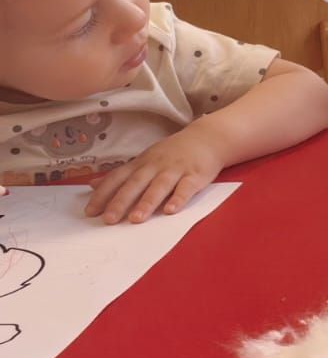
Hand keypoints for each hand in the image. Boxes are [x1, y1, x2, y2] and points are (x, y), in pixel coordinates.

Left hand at [86, 123, 224, 223]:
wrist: (207, 138)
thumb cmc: (174, 152)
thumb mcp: (144, 159)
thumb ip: (121, 174)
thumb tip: (93, 185)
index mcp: (141, 163)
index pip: (118, 178)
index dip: (103, 194)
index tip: (90, 211)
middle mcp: (156, 166)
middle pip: (135, 184)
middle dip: (121, 202)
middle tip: (109, 219)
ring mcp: (176, 170)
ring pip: (159, 186)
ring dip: (147, 202)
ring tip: (136, 219)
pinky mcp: (196, 175)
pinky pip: (186, 188)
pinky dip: (179, 198)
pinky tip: (171, 210)